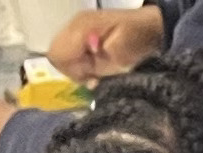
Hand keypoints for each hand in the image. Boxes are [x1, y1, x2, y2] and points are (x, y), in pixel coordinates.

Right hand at [44, 4, 166, 77]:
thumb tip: (88, 66)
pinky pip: (68, 53)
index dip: (73, 70)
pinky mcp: (79, 34)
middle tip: (93, 74)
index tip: (92, 77)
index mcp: (82, 27)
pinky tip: (94, 65)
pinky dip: (78, 63)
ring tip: (95, 69)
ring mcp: (75, 28)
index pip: (58, 54)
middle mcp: (73, 25)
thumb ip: (102, 60)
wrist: (147, 27)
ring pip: (60, 55)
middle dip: (73, 70)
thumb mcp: (124, 52)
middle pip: (55, 55)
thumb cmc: (137, 38)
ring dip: (76, 67)